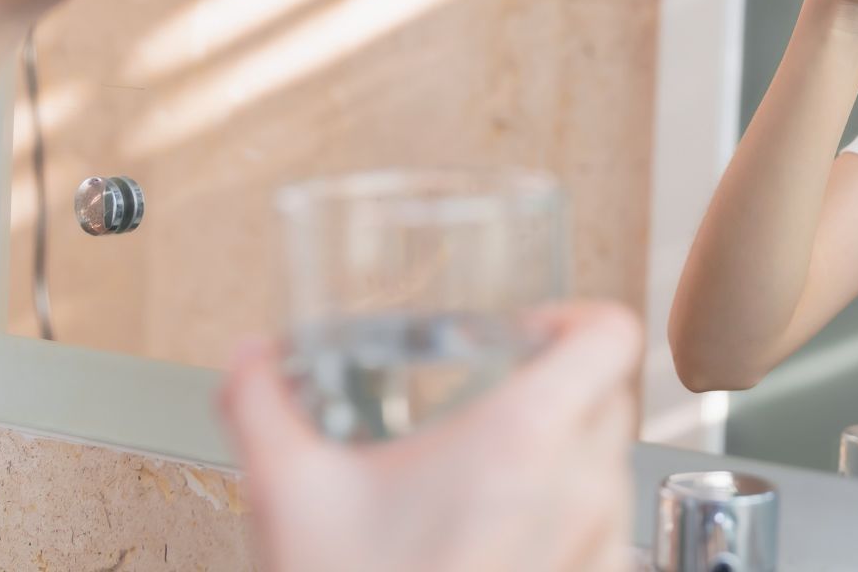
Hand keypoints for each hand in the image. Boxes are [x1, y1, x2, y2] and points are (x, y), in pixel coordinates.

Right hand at [220, 303, 643, 571]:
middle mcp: (581, 484)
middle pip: (609, 392)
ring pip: (609, 462)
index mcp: (524, 437)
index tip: (530, 333)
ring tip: (491, 478)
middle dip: (559, 385)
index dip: (576, 316)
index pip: (610, 333)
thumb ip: (262, 408)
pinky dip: (568, 519)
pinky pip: (605, 529)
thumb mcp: (292, 496)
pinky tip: (504, 537)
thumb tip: (247, 359)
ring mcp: (600, 542)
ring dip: (565, 455)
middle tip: (495, 402)